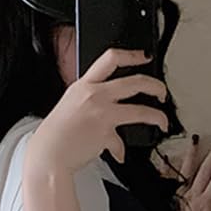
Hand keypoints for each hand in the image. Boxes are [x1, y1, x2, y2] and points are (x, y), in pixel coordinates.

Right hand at [27, 47, 169, 169]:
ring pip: (142, 110)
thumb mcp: (68, 106)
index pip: (111, 58)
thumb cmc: (54, 135)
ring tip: (162, 121)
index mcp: (83, 85)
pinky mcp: (107, 134)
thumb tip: (106, 108)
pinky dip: (121, 150)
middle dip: (156, 86)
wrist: (48, 156)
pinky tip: (120, 154)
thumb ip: (89, 102)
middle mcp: (95, 95)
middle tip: (161, 92)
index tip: (143, 57)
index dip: (132, 55)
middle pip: (136, 81)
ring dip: (158, 116)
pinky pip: (122, 142)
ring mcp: (103, 114)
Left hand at [167, 132, 210, 210]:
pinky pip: (167, 180)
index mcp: (206, 201)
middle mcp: (192, 195)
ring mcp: (179, 196)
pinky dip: (167, 168)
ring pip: (186, 169)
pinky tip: (166, 157)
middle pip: (205, 167)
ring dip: (192, 152)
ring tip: (195, 138)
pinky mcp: (168, 200)